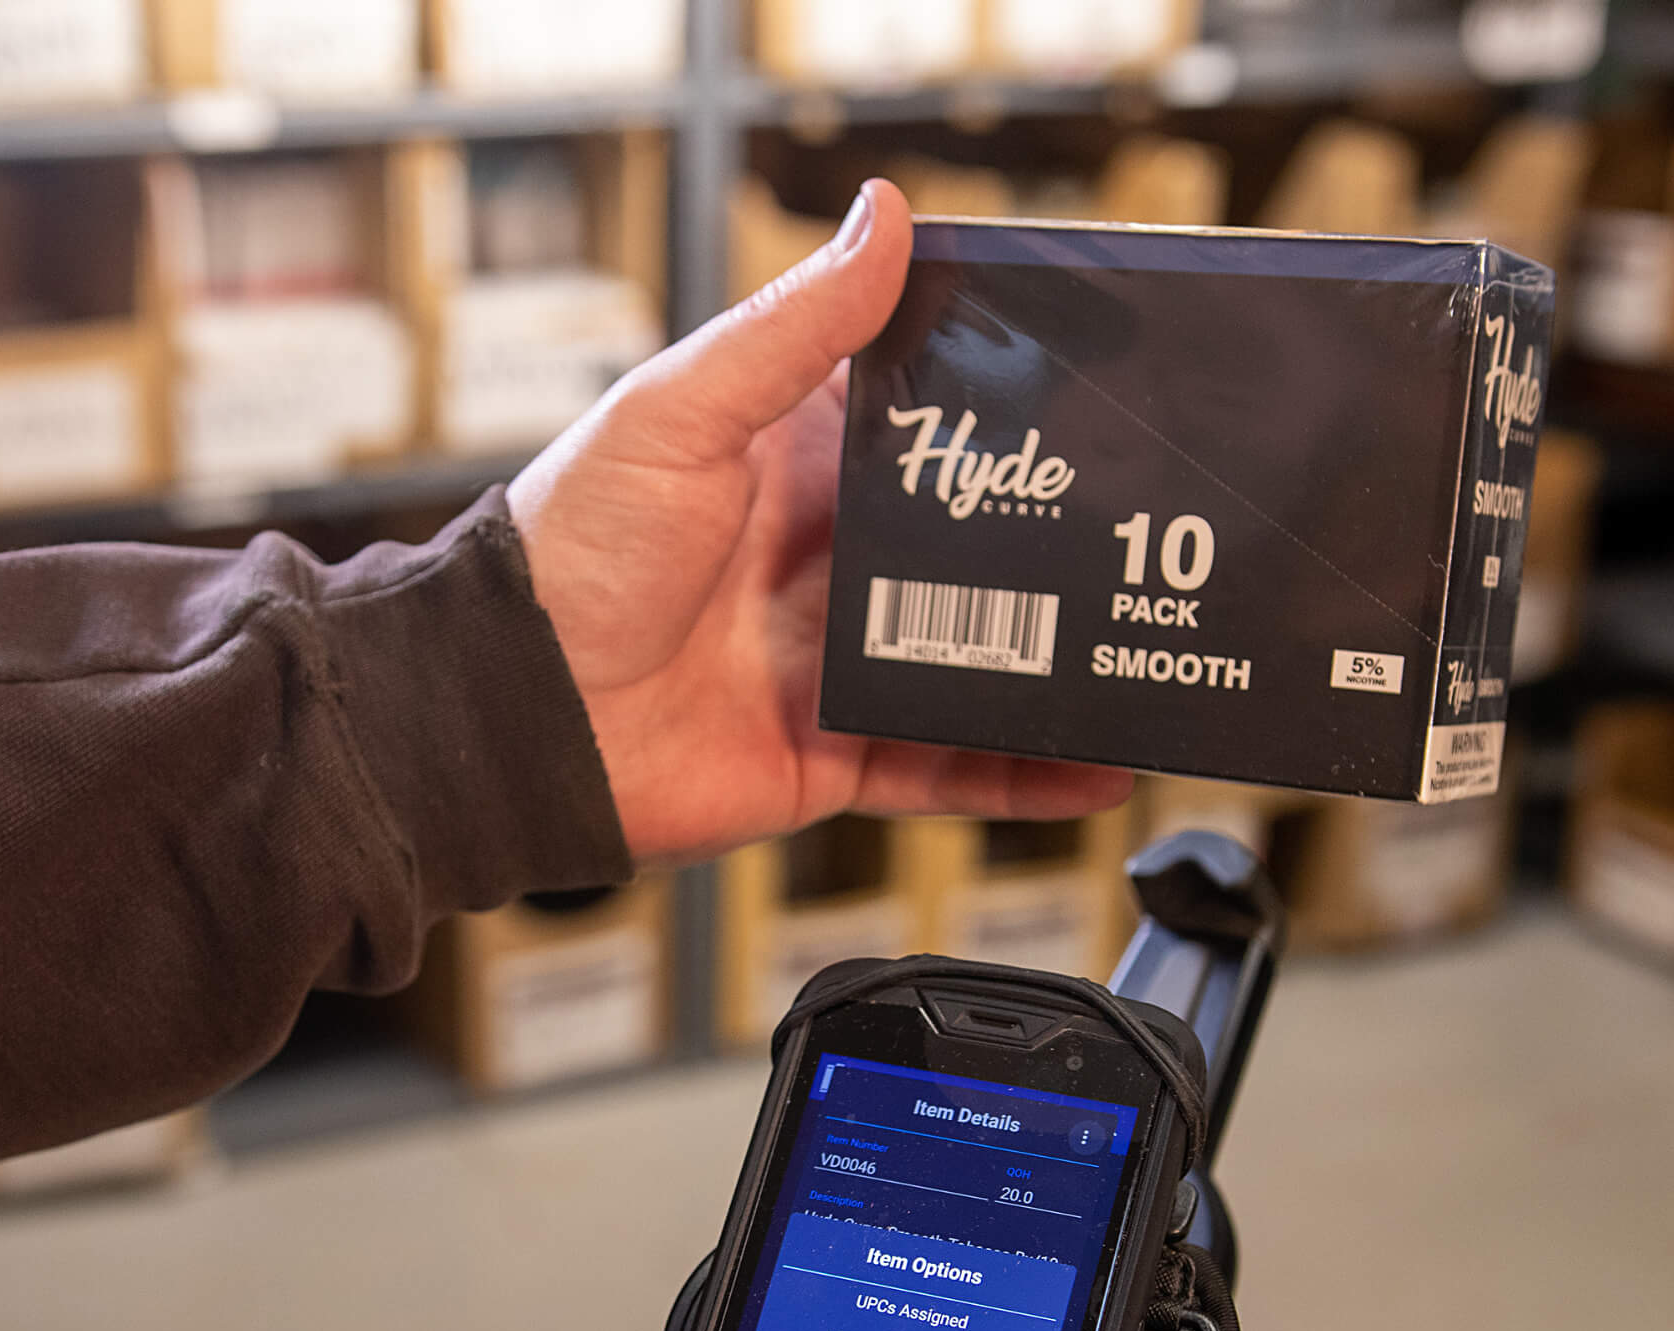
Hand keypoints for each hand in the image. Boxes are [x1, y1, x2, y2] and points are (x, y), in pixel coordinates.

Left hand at [510, 181, 1133, 868]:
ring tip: (1158, 642)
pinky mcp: (838, 755)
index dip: (1008, 405)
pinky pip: (952, 767)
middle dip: (1061, 540)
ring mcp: (839, 662)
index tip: (1100, 379)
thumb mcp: (682, 415)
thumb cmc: (568, 555)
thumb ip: (791, 330)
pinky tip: (1104, 763)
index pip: (927, 423)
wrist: (513, 716)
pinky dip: (1029, 772)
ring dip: (1066, 659)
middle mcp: (830, 562)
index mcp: (797, 464)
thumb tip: (886, 215)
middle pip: (976, 547)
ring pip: (984, 659)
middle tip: (1160, 521)